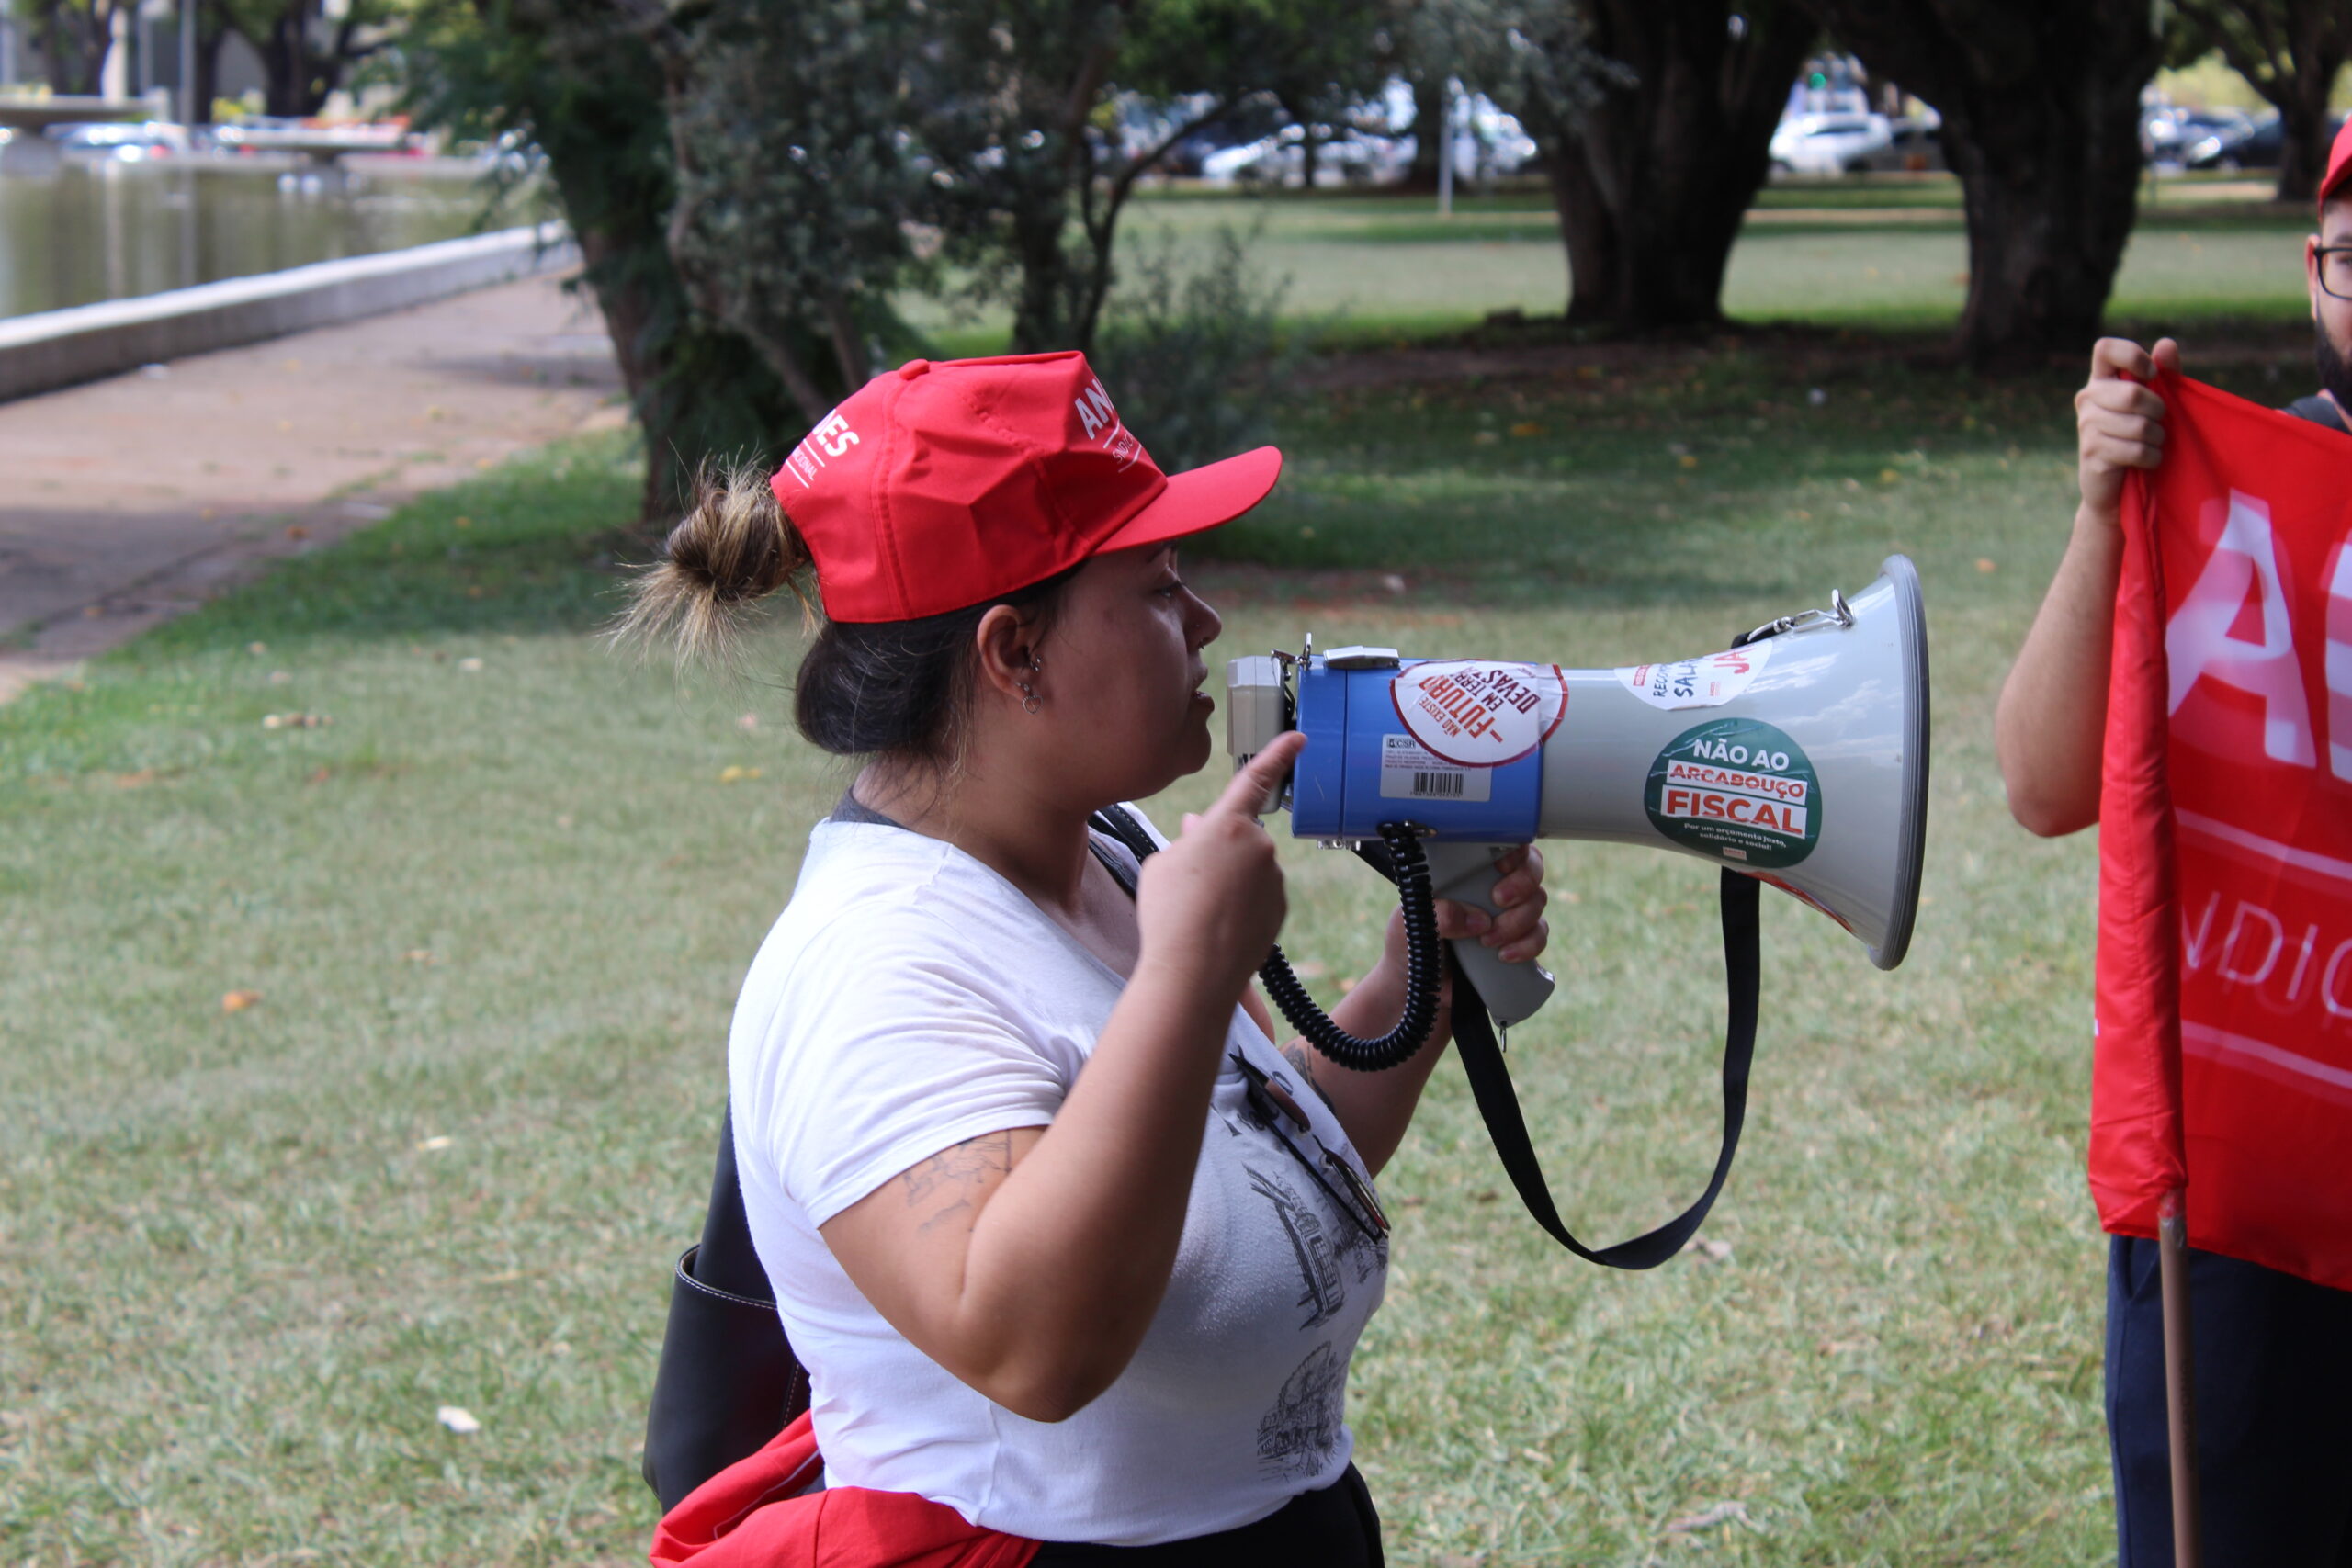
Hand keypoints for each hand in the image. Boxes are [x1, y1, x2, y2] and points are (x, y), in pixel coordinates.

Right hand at [1134, 732, 1305, 1001]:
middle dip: (1220, 851)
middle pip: (1239, 839)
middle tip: (1190, 882)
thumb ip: (1186, 841)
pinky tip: (1216, 927)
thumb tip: (1199, 830)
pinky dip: (1240, 907)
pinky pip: (1257, 898)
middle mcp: (1260, 846)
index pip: (1256, 778)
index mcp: (1228, 825)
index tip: (1299, 737)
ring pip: (1249, 871)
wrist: (1193, 972)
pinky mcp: (1279, 909)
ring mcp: (1274, 880)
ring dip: (1229, 882)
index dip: (1279, 753)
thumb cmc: (1169, 914)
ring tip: (1199, 911)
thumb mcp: (1162, 865)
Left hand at [1378, 844, 1551, 977]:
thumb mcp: (1412, 924)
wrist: (1413, 988)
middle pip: (1532, 869)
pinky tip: (1505, 955)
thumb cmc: (1408, 945)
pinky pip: (1539, 936)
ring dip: (1519, 921)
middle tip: (1498, 901)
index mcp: (1466, 871)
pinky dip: (1528, 945)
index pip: (1503, 845)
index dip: (1513, 849)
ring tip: (1487, 942)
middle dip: (1522, 885)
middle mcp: (1491, 887)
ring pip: (1537, 903)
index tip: (1501, 865)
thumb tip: (1478, 921)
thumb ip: (1439, 915)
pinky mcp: (1517, 943)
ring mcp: (1508, 914)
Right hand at [2074, 337, 2180, 522]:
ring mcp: (2086, 426)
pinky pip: (2135, 450)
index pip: (2105, 349)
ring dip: (2157, 438)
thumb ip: (2165, 374)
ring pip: (2138, 426)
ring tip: (2152, 444)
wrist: (2117, 487)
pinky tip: (2146, 461)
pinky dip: (2151, 458)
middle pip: (2132, 393)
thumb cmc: (2141, 438)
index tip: (2151, 375)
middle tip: (2159, 422)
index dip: (2132, 356)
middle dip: (2158, 410)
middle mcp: (2087, 399)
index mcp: (2102, 380)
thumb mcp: (2156, 403)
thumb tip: (2166, 343)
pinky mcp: (2091, 452)